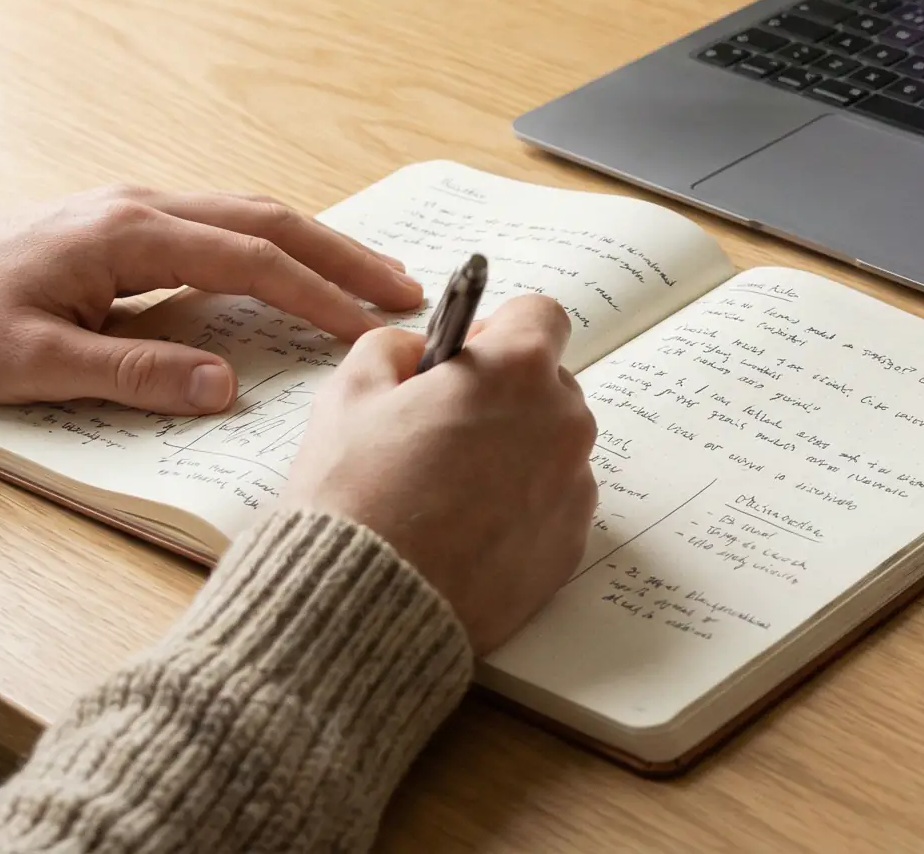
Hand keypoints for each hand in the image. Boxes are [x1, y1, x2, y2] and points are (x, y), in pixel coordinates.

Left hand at [0, 186, 423, 414]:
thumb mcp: (36, 365)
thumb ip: (134, 373)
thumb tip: (224, 387)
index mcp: (127, 236)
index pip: (250, 262)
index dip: (317, 296)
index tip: (369, 328)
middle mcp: (142, 207)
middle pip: (268, 220)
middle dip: (342, 255)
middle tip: (405, 290)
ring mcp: (136, 208)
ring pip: (250, 215)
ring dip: (315, 245)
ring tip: (372, 279)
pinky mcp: (127, 224)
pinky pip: (222, 224)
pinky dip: (276, 245)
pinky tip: (298, 270)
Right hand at [279, 294, 597, 652]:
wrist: (366, 608)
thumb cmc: (354, 496)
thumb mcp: (349, 393)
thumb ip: (393, 347)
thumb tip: (421, 351)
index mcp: (516, 371)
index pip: (539, 315)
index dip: (496, 330)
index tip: (462, 358)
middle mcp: (563, 423)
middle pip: (546, 384)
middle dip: (501, 394)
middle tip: (439, 430)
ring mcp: (574, 488)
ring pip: (551, 446)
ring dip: (512, 451)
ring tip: (445, 489)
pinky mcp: (570, 545)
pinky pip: (552, 503)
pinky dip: (519, 506)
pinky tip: (463, 529)